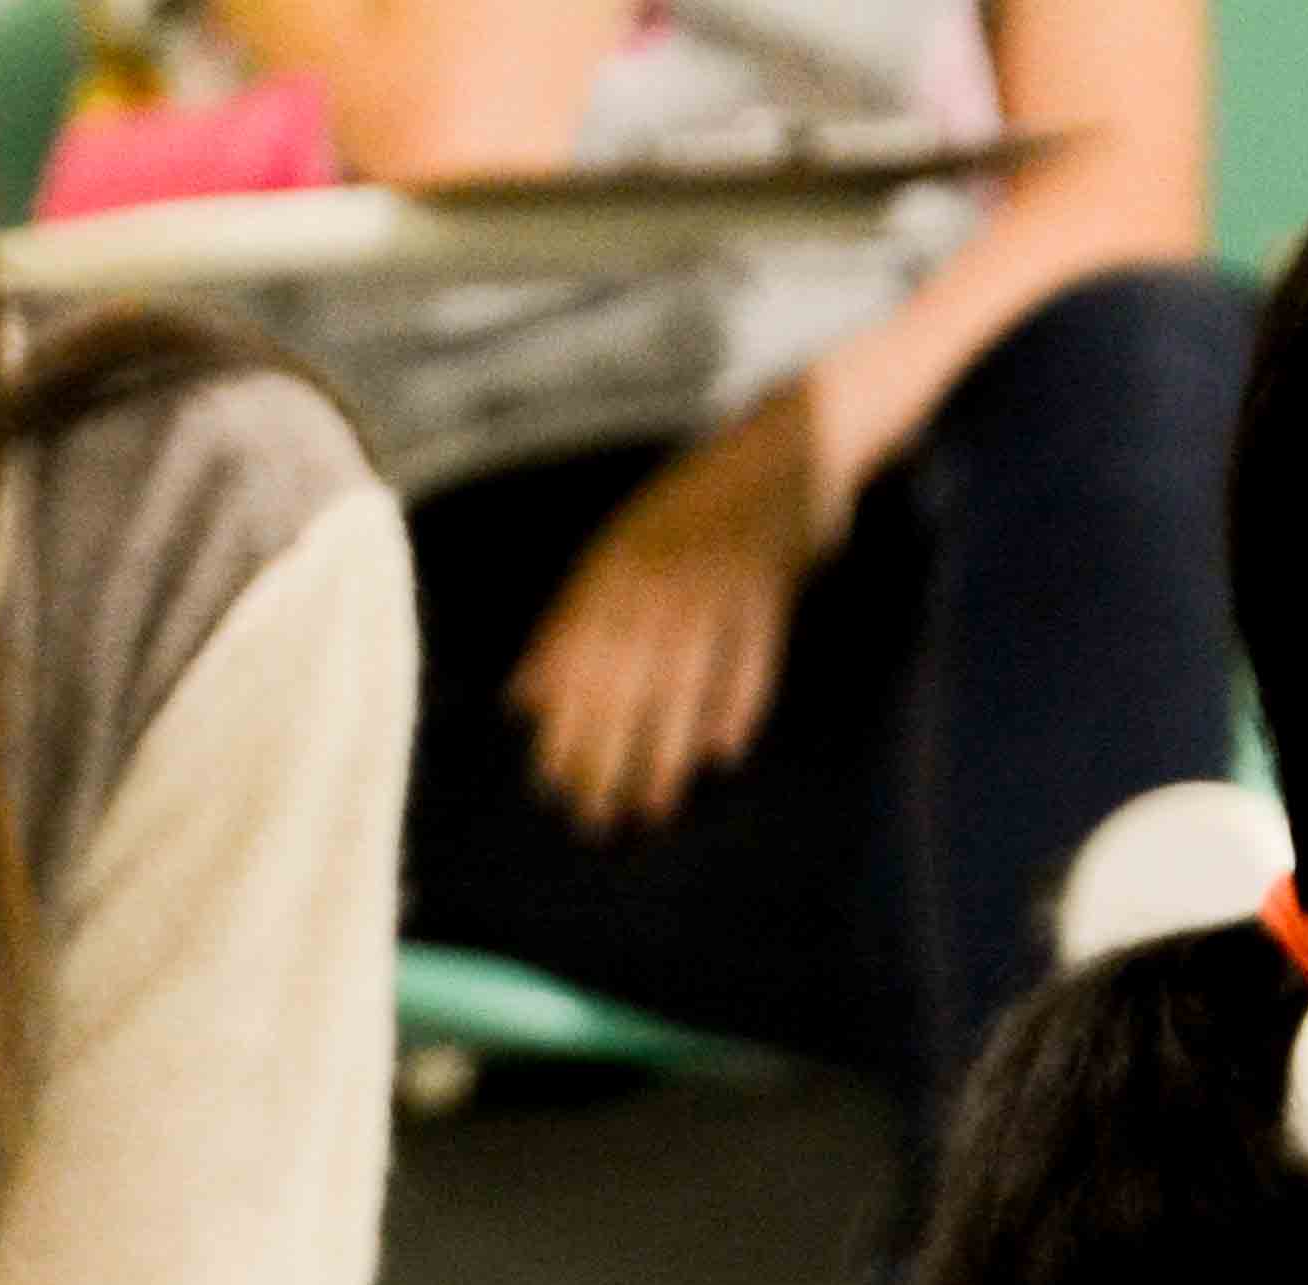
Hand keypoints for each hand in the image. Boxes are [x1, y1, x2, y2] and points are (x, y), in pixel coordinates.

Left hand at [509, 388, 836, 840]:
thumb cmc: (692, 508)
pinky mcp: (771, 587)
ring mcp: (717, 582)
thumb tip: (520, 699)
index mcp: (615, 571)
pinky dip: (737, 702)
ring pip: (685, 679)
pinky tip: (723, 753)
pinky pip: (752, 656)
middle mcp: (660, 579)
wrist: (787, 445)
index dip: (564, 723)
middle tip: (592, 817)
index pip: (579, 661)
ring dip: (666, 747)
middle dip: (605, 753)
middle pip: (627, 680)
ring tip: (652, 805)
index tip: (551, 783)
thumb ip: (569, 626)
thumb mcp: (618, 553)